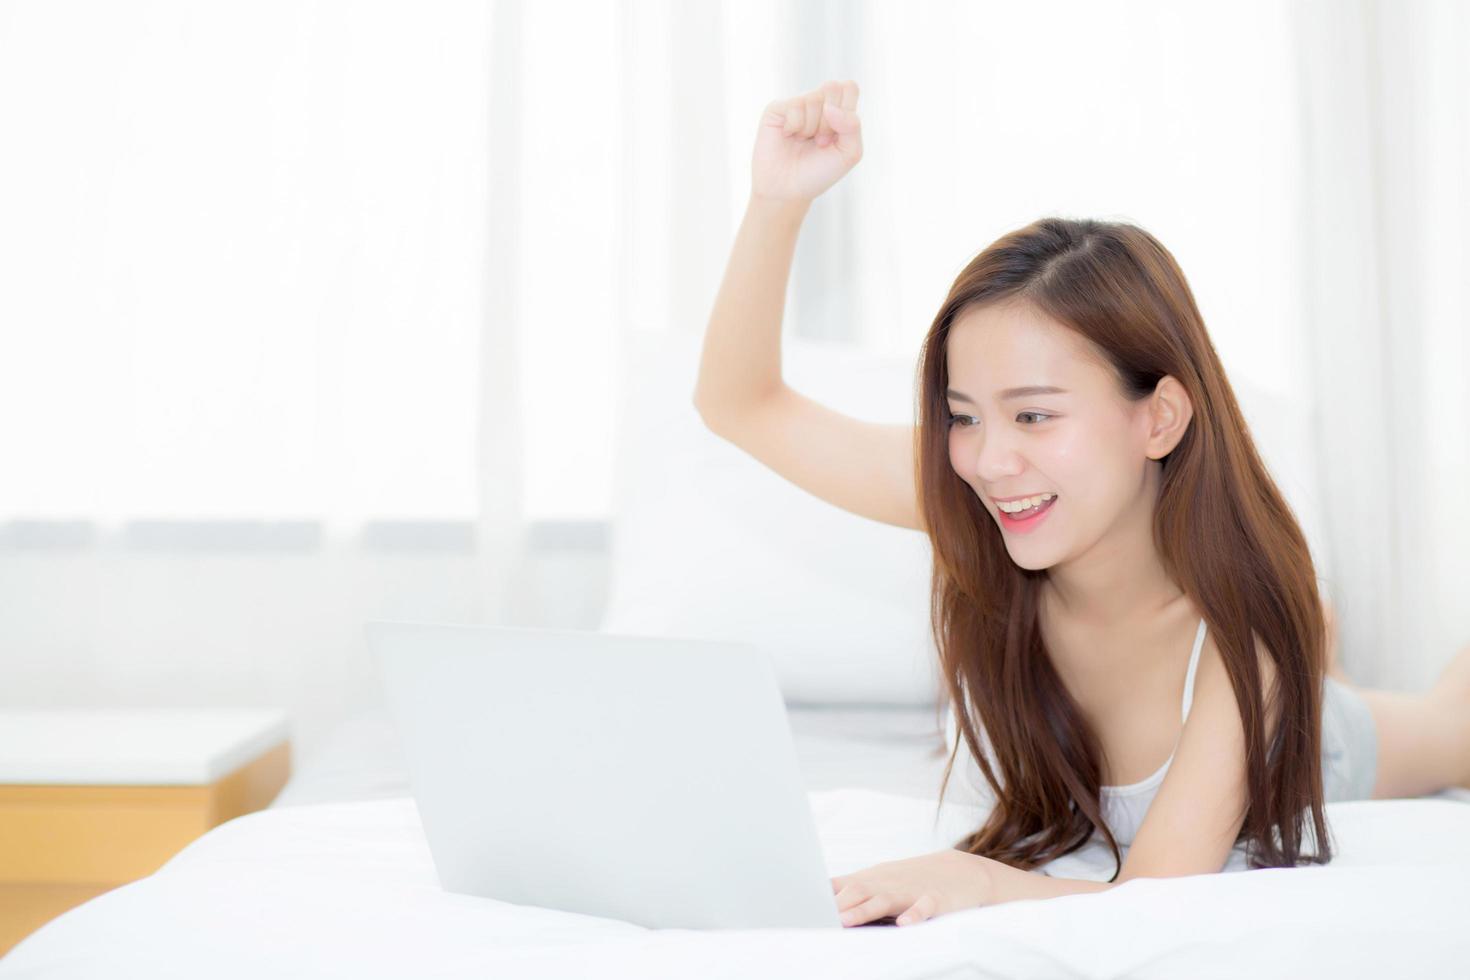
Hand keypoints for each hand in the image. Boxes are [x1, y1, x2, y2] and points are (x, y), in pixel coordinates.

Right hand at [751, 79, 862, 202]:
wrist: (789, 190)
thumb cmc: (818, 172)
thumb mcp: (848, 154)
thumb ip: (852, 126)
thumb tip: (829, 106)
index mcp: (838, 109)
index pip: (849, 87)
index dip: (847, 110)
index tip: (837, 135)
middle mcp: (817, 103)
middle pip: (833, 87)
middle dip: (830, 121)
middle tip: (821, 141)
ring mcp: (797, 104)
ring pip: (814, 98)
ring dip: (812, 128)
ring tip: (804, 142)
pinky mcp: (777, 109)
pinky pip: (794, 106)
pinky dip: (795, 126)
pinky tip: (788, 136)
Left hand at [830, 849, 994, 926]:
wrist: (963, 871)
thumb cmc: (912, 881)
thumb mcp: (880, 881)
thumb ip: (851, 891)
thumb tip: (818, 902)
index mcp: (872, 880)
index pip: (840, 886)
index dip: (820, 897)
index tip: (800, 908)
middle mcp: (887, 883)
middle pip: (856, 891)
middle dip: (836, 905)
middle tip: (815, 920)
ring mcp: (911, 891)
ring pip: (884, 899)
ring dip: (863, 910)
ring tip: (845, 920)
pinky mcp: (936, 900)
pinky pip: (925, 907)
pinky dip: (915, 915)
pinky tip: (904, 924)